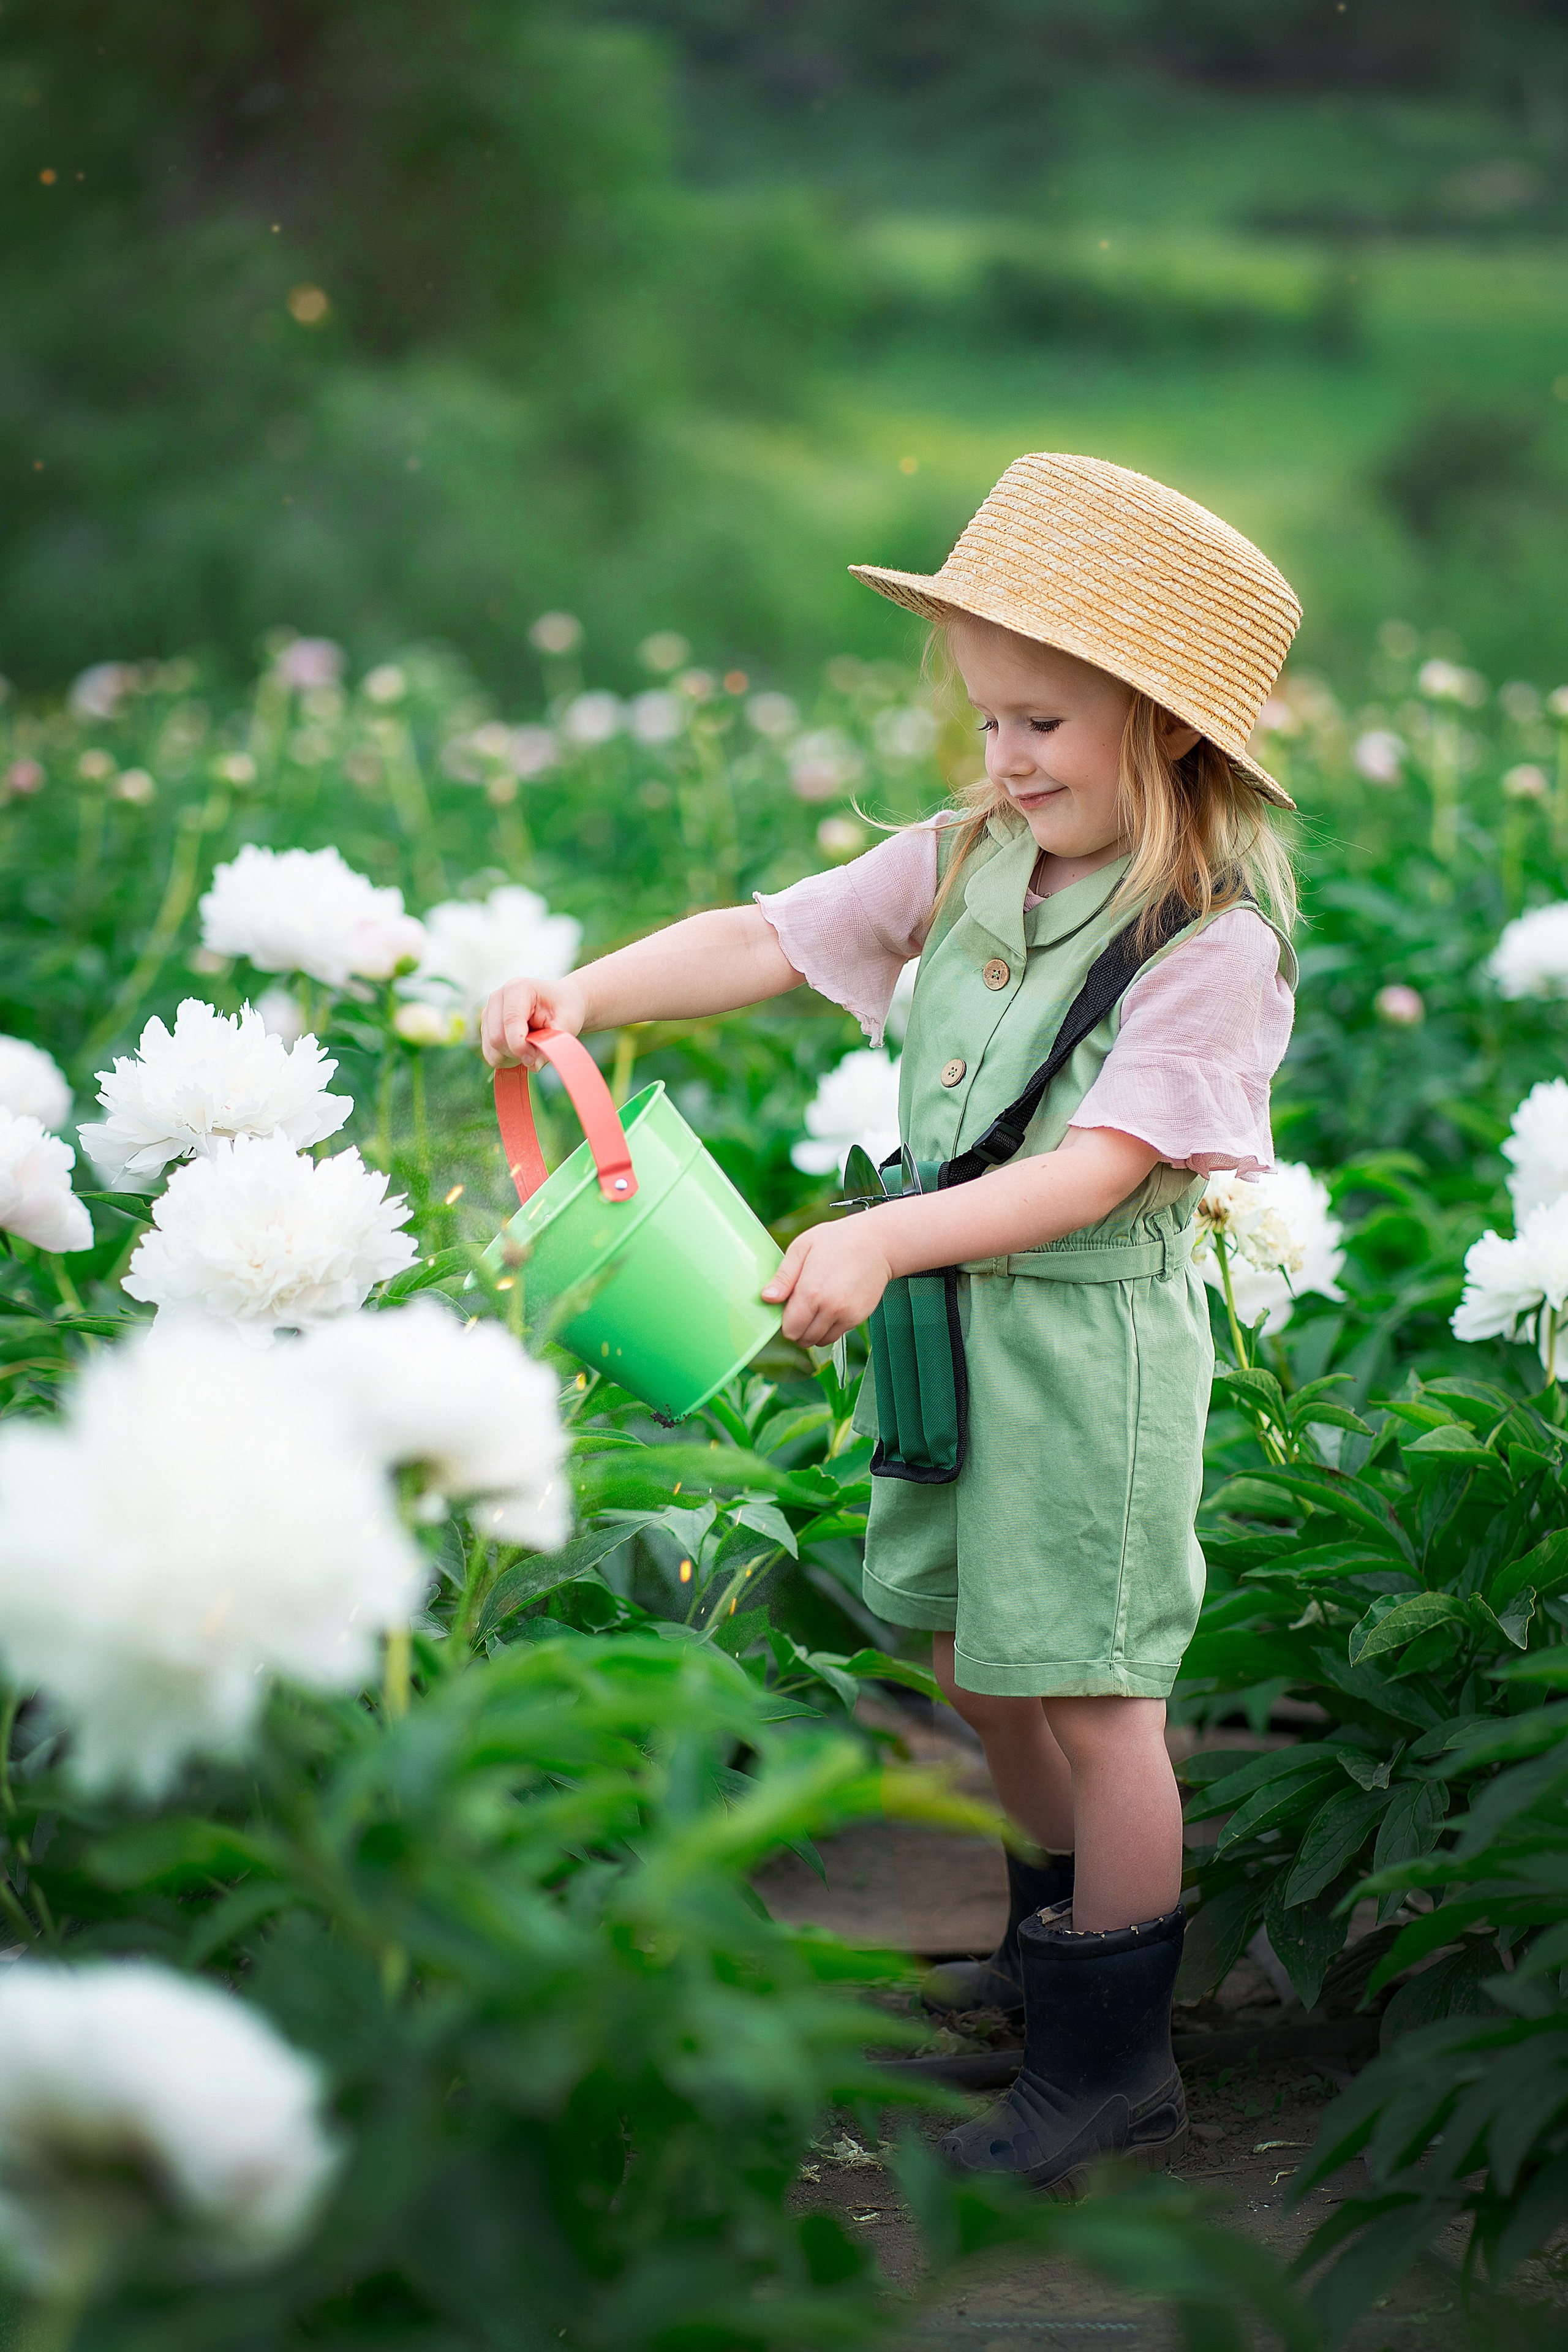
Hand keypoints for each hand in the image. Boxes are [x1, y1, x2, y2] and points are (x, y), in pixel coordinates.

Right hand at [481, 974, 589, 1068]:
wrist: (562, 1002)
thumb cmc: (565, 1010)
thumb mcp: (566, 1025)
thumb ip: (551, 1044)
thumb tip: (533, 1066)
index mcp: (518, 989)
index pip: (510, 1022)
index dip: (520, 1046)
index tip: (535, 1060)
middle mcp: (498, 997)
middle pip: (496, 1038)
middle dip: (517, 1053)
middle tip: (537, 1054)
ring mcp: (489, 1011)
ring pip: (491, 1048)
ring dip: (512, 1057)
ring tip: (531, 1049)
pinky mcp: (487, 1025)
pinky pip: (489, 1053)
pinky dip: (505, 1059)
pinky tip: (521, 1049)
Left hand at [762, 1217, 893, 1346]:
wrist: (877, 1243)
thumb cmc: (837, 1240)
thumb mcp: (802, 1248)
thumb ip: (783, 1277)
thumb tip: (767, 1298)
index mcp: (811, 1292)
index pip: (790, 1330)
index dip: (785, 1321)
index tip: (789, 1306)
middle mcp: (830, 1309)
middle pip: (804, 1340)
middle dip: (798, 1328)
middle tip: (802, 1306)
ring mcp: (847, 1315)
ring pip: (820, 1341)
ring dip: (813, 1331)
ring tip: (816, 1307)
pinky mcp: (859, 1318)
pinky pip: (837, 1335)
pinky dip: (830, 1327)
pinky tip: (831, 1306)